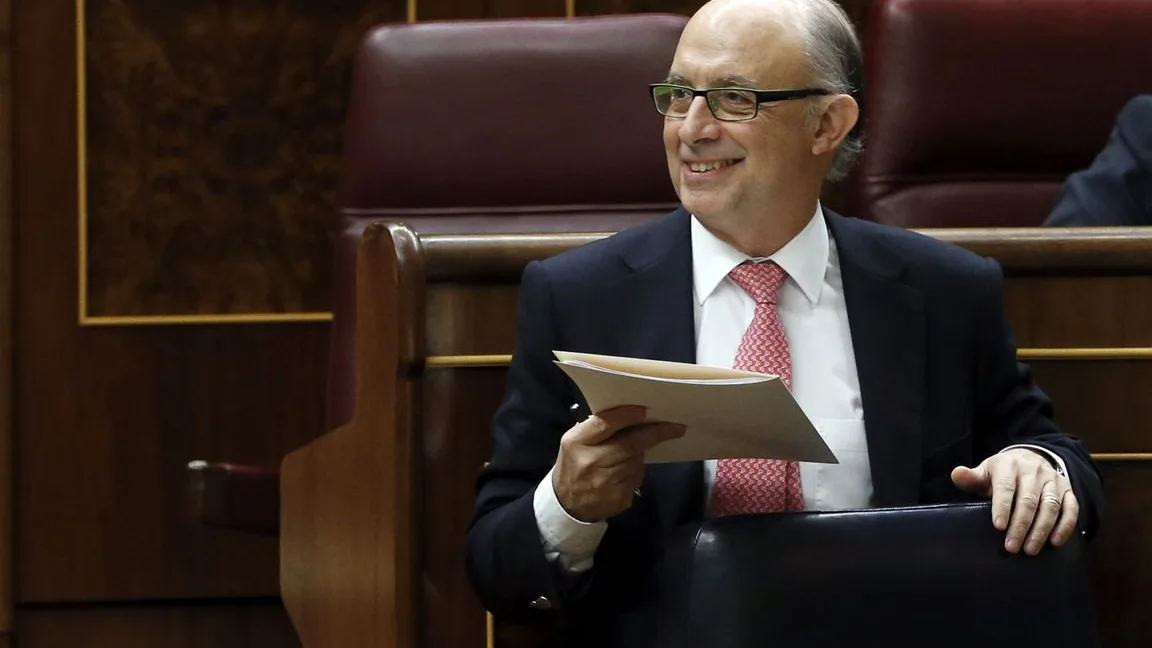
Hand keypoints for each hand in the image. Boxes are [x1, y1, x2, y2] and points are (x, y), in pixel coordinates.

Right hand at [553, 405, 685, 522]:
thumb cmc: (574, 465)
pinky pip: (637, 477)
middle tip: (675, 427)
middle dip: (654, 433)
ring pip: (636, 460)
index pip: (605, 424)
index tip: (644, 410)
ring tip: (633, 452)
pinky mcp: (619, 497)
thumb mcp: (575, 443)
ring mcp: (606, 482)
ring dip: (641, 454)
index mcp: (576, 442)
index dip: (626, 416)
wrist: (567, 505)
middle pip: (630, 443)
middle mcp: (591, 462)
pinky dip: (636, 470)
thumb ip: (597, 429)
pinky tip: (626, 471)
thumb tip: (632, 417)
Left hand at [951, 449, 1078, 555]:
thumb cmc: (1002, 473)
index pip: (1006, 487)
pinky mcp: (1067, 490)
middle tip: (1012, 547)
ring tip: (1030, 550)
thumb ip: (971, 478)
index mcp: (1009, 465)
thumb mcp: (985, 472)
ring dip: (1041, 530)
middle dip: (1020, 526)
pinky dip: (1065, 526)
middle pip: (1028, 500)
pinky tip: (1055, 542)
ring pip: (1050, 506)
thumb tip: (956, 474)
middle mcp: (1033, 471)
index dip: (1002, 506)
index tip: (998, 526)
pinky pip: (1071, 508)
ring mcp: (1052, 480)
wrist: (1029, 458)